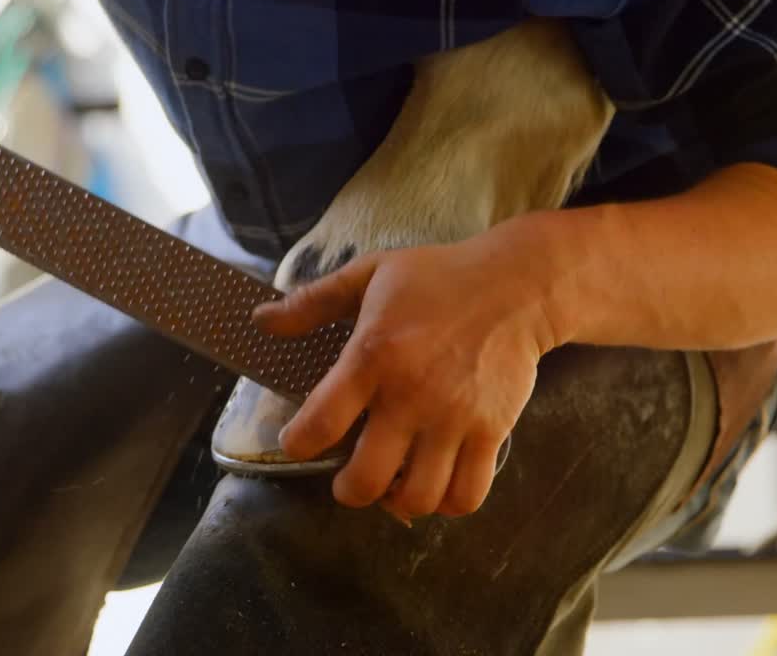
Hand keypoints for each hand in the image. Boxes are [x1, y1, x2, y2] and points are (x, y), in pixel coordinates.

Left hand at [252, 232, 564, 521]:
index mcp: (373, 355)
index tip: (299, 441)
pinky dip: (446, 503)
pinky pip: (466, 495)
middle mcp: (411, 395)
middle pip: (367, 478)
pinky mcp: (492, 432)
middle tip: (349, 479)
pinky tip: (435, 485)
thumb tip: (259, 320)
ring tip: (393, 485)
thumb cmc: (437, 278)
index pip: (320, 423)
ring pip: (418, 497)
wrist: (517, 285)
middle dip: (348, 490)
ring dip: (397, 501)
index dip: (298, 444)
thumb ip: (312, 302)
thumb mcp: (370, 274)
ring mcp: (455, 419)